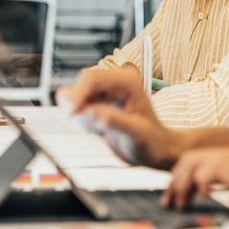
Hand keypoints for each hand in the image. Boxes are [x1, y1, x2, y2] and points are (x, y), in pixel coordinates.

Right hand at [57, 67, 181, 168]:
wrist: (156, 151)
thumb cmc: (152, 142)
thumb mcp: (136, 133)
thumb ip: (113, 120)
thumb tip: (89, 111)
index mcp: (126, 82)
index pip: (92, 78)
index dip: (78, 94)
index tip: (72, 113)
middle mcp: (114, 83)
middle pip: (81, 85)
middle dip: (79, 107)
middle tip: (92, 129)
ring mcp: (105, 93)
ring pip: (76, 97)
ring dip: (81, 116)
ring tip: (102, 131)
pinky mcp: (98, 104)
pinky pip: (78, 109)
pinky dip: (81, 122)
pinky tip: (100, 131)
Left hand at [163, 145, 228, 211]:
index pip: (206, 160)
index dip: (187, 177)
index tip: (178, 194)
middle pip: (192, 157)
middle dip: (176, 180)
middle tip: (169, 200)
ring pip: (195, 162)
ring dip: (180, 183)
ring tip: (176, 201)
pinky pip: (209, 171)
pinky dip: (199, 182)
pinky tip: (201, 195)